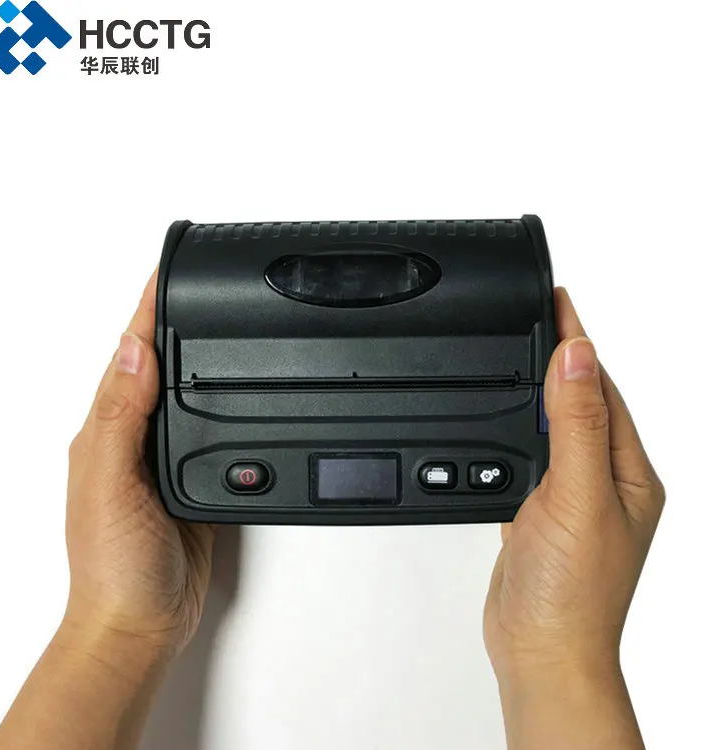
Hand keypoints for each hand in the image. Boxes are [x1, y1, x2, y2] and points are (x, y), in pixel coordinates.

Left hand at [65, 271, 215, 657]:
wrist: (141, 624)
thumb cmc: (113, 566)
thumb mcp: (111, 485)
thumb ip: (122, 419)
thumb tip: (136, 353)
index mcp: (107, 429)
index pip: (130, 354)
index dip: (148, 309)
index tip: (170, 272)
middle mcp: (134, 437)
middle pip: (158, 364)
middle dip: (175, 321)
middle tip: (197, 285)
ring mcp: (164, 459)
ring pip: (186, 393)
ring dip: (199, 354)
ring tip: (215, 321)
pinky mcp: (194, 480)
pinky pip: (210, 429)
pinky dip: (221, 401)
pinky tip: (233, 389)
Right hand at [484, 288, 664, 678]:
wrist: (541, 650)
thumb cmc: (573, 593)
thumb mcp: (578, 495)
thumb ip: (578, 424)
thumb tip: (578, 356)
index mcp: (628, 472)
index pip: (604, 387)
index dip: (581, 341)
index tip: (559, 301)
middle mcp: (606, 480)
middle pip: (584, 400)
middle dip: (564, 355)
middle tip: (542, 314)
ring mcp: (573, 497)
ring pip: (557, 426)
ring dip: (541, 388)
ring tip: (528, 350)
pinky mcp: (542, 512)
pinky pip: (535, 454)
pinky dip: (521, 428)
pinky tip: (510, 419)